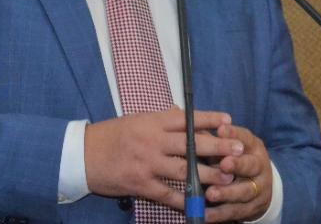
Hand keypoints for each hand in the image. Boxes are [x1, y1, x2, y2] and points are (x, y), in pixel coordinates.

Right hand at [85, 108, 243, 209]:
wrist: (82, 155)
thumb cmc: (110, 136)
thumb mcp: (135, 120)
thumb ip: (160, 121)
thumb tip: (184, 118)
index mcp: (151, 122)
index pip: (186, 119)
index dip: (209, 120)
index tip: (228, 120)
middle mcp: (151, 141)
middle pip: (191, 144)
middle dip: (218, 147)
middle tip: (238, 149)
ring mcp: (147, 164)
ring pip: (185, 170)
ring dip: (208, 174)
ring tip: (227, 176)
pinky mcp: (141, 185)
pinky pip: (168, 194)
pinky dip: (185, 199)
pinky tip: (200, 203)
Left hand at [205, 124, 272, 222]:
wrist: (258, 186)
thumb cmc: (236, 160)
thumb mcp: (228, 148)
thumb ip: (213, 140)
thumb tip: (191, 128)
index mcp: (253, 147)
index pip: (245, 137)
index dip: (234, 133)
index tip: (221, 130)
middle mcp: (259, 166)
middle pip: (250, 165)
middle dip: (237, 165)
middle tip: (224, 164)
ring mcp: (258, 189)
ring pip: (244, 191)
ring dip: (227, 193)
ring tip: (210, 194)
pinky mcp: (251, 208)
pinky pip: (235, 212)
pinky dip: (219, 214)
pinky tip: (205, 215)